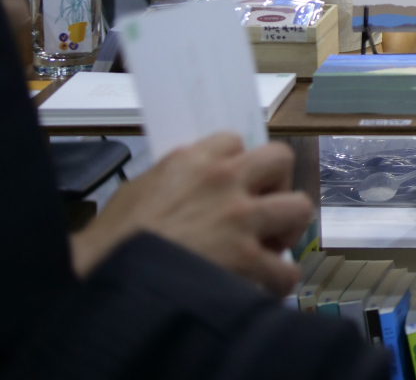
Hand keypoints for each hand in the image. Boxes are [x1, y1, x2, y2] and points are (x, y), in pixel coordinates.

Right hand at [70, 133, 312, 295]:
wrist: (106, 281)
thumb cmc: (112, 241)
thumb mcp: (136, 193)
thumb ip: (172, 181)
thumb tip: (191, 189)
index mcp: (192, 160)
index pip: (234, 140)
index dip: (238, 162)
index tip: (233, 182)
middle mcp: (224, 181)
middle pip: (280, 158)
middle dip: (277, 183)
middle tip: (261, 207)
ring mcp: (240, 219)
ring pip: (299, 206)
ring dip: (288, 227)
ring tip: (271, 244)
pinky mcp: (246, 259)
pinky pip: (286, 268)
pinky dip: (280, 279)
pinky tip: (264, 285)